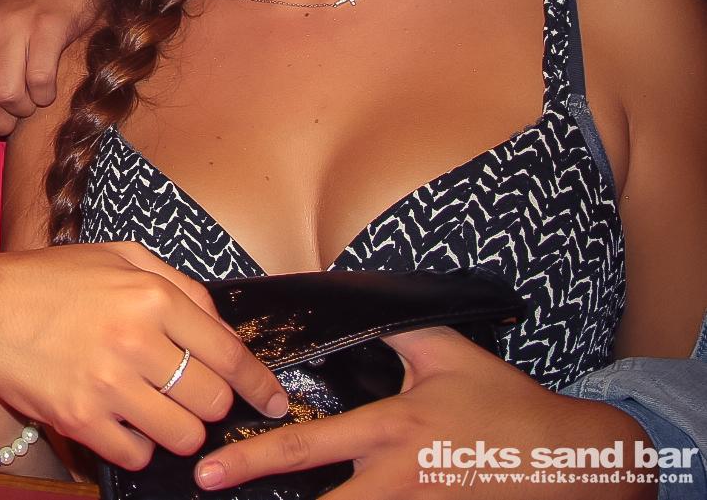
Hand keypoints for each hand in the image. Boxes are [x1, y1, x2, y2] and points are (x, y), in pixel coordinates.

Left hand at [0, 0, 106, 176]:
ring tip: (33, 96)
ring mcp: (12, 26)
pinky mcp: (45, 26)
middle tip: (16, 116)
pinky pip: (40, 82)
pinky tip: (49, 85)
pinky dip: (47, 94)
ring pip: (10, 97)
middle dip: (1, 124)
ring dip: (27, 108)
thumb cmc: (23, 25)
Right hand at [0, 243, 288, 468]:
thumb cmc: (52, 281)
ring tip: (158, 412)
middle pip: (212, 400)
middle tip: (190, 396)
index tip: (272, 402)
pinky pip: (139, 454)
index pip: (229, 353)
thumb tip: (224, 327)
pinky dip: (139, 446)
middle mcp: (133, 339)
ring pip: (184, 436)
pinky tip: (122, 421)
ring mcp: (106, 383)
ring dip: (179, 430)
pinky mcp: (80, 419)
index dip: (260, 385)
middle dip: (210, 404)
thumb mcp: (117, 257)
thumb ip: (178, 285)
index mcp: (150, 295)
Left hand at [197, 327, 655, 498]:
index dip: (255, 460)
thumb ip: (392, 333)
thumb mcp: (447, 353)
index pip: (310, 448)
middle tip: (218, 498)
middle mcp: (399, 479)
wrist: (576, 460)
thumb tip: (347, 307)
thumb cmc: (509, 405)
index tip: (212, 471)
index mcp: (392, 430)